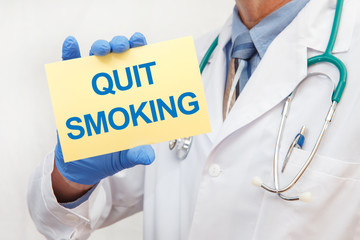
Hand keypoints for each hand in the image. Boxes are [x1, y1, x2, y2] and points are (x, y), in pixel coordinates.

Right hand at [56, 33, 153, 185]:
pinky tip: (71, 44)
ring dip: (100, 48)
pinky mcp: (74, 92)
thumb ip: (135, 154)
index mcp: (131, 98)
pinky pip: (70, 70)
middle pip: (119, 58)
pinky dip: (70, 55)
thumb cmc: (109, 156)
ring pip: (97, 59)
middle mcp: (114, 88)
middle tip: (121, 47)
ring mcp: (93, 88)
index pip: (138, 69)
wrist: (83, 165)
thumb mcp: (125, 156)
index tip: (141, 42)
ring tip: (101, 50)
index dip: (141, 52)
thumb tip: (147, 156)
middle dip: (121, 46)